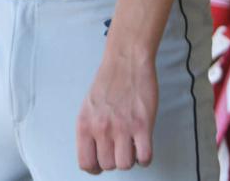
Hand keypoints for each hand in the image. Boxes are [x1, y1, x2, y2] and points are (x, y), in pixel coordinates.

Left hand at [76, 50, 158, 172]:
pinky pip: (145, 157)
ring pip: (125, 165)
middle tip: (119, 148)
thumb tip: (94, 153)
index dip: (95, 167)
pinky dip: (145, 157)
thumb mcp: (88, 107)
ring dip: (130, 158)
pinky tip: (143, 146)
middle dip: (115, 160)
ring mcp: (122, 128)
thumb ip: (90, 130)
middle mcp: (101, 128)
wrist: (126, 61)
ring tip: (132, 145)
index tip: (102, 163)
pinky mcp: (142, 125)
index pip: (85, 163)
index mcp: (84, 124)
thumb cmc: (108, 82)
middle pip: (108, 166)